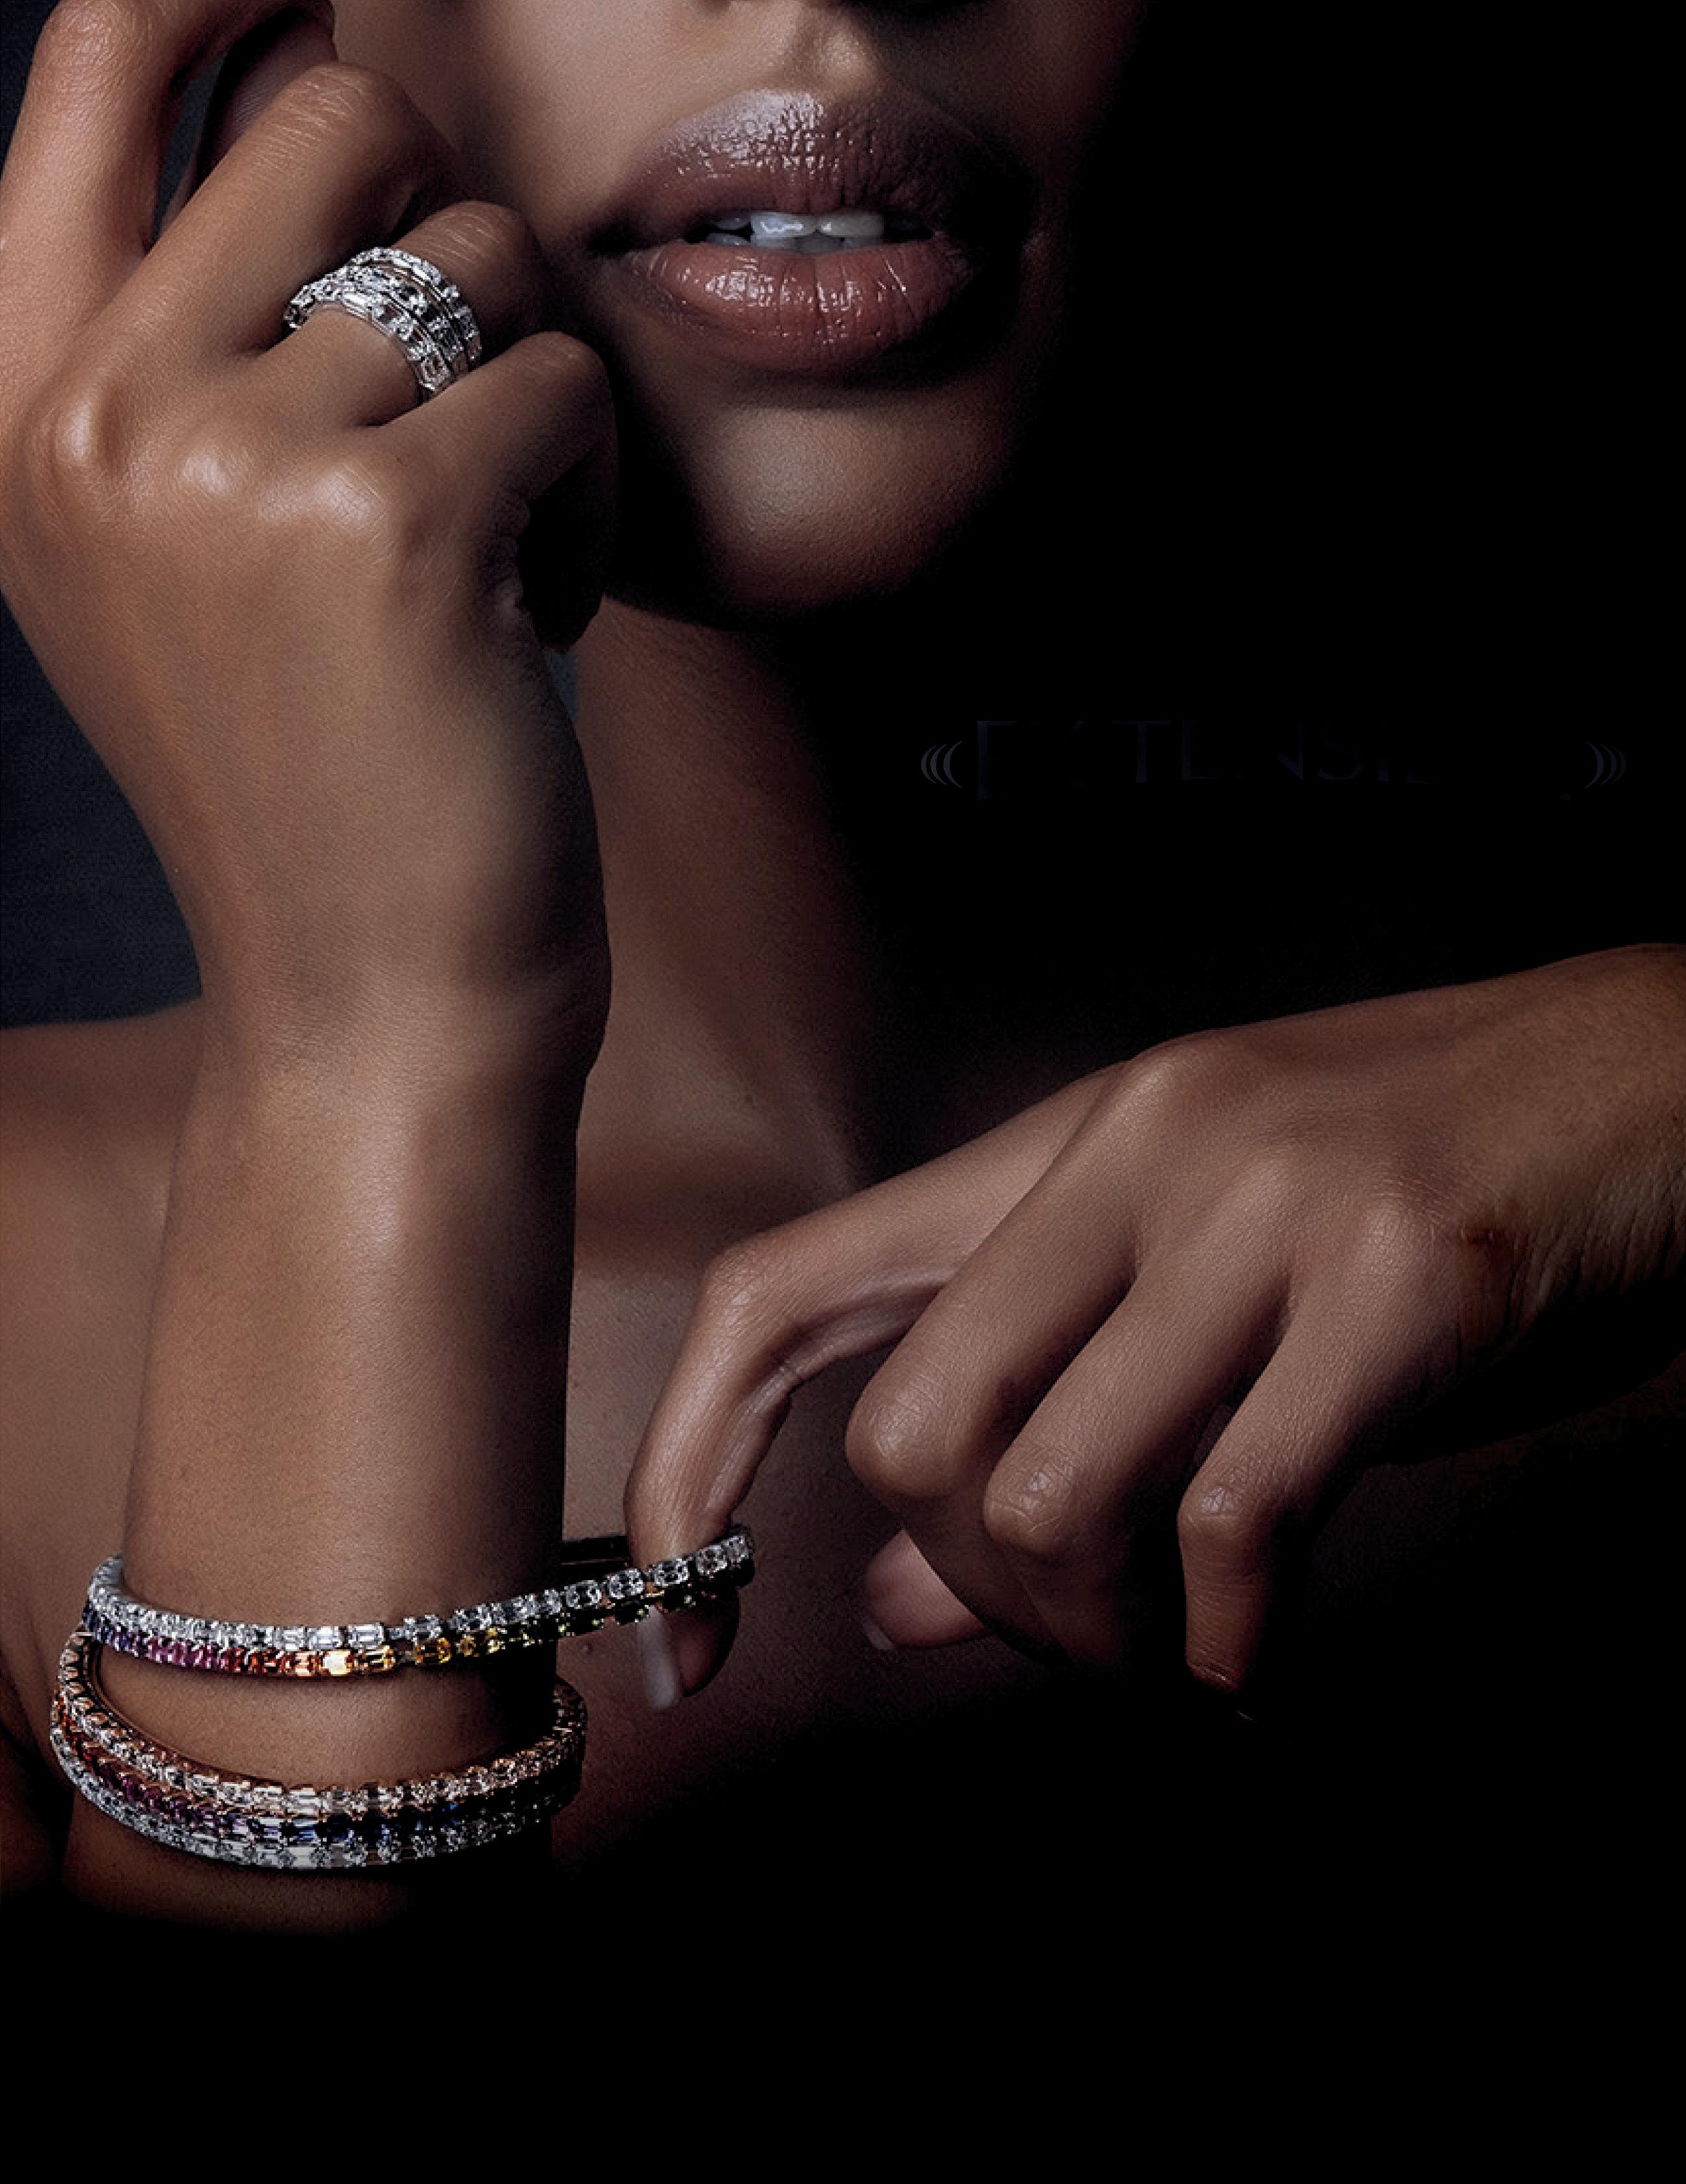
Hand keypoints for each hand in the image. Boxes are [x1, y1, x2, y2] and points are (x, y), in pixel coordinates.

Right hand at [0, 0, 614, 1056]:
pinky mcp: (396, 523)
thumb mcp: (192, 547)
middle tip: (456, 405)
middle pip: (334, 113)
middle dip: (446, 236)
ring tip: (488, 552)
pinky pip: (566, 386)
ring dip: (531, 393)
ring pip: (480, 253)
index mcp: (22, 405)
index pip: (91, 60)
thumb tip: (313, 58)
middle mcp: (95, 413)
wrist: (369, 1006)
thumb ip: (208, 319)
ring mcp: (230, 462)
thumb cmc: (316, 773)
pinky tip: (528, 622)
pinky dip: (587, 498)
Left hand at [627, 946, 1685, 1699]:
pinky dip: (1227, 1641)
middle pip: (913, 1430)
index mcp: (1066, 1145)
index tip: (677, 1629)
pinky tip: (1258, 1652)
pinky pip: (1233, 1517)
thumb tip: (890, 1605)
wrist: (1655, 1075)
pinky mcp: (1400, 1283)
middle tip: (1073, 1635)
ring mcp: (1266, 1210)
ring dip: (1099, 1633)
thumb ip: (1045, 1416)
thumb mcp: (1210, 1285)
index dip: (688, 1465)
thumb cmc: (1425, 1186)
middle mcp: (1138, 1154)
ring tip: (1176, 1645)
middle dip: (973, 1591)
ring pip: (1054, 1487)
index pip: (788, 1291)